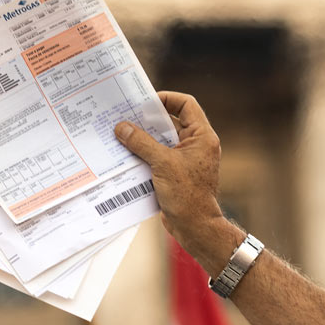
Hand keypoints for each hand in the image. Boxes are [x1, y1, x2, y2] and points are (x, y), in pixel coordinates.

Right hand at [115, 91, 226, 250]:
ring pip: (163, 141)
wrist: (194, 226)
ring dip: (144, 138)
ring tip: (122, 134)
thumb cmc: (187, 194)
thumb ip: (141, 143)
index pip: (186, 104)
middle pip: (172, 122)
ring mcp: (186, 160)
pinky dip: (144, 155)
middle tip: (127, 115)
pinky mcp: (176, 173)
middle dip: (149, 119)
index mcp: (202, 136)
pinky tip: (126, 155)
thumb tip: (122, 127)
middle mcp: (197, 145)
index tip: (145, 101)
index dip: (166, 98)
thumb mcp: (162, 163)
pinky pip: (159, 157)